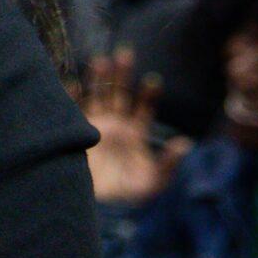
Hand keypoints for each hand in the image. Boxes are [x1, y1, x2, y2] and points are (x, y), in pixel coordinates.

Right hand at [79, 48, 189, 205]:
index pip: (143, 107)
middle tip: (125, 53)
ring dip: (99, 78)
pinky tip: (73, 82)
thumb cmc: (128, 194)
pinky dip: (72, 95)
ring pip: (97, 95)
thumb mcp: (154, 181)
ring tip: (101, 60)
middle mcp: (114, 124)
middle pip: (119, 93)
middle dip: (122, 74)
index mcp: (134, 133)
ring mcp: (94, 126)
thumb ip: (168, 163)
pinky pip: (73, 109)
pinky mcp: (76, 131)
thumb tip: (186, 143)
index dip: (148, 93)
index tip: (153, 79)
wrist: (98, 205)